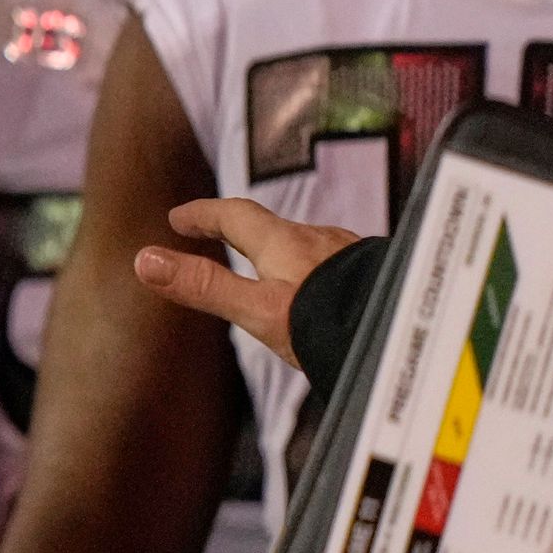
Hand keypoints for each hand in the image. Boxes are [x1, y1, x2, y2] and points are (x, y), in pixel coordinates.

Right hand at [129, 195, 360, 367]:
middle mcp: (319, 241)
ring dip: (280, 251)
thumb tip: (145, 260)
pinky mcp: (374, 276)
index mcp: (284, 244)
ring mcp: (351, 257)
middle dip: (239, 231)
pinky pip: (334, 264)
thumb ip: (204, 286)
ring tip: (268, 269)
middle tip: (214, 235)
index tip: (180, 218)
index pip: (234, 214)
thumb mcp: (256, 312)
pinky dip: (314, 269)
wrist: (407, 338)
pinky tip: (323, 292)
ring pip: (307, 246)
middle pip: (271, 228)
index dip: (203, 214)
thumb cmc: (334, 326)